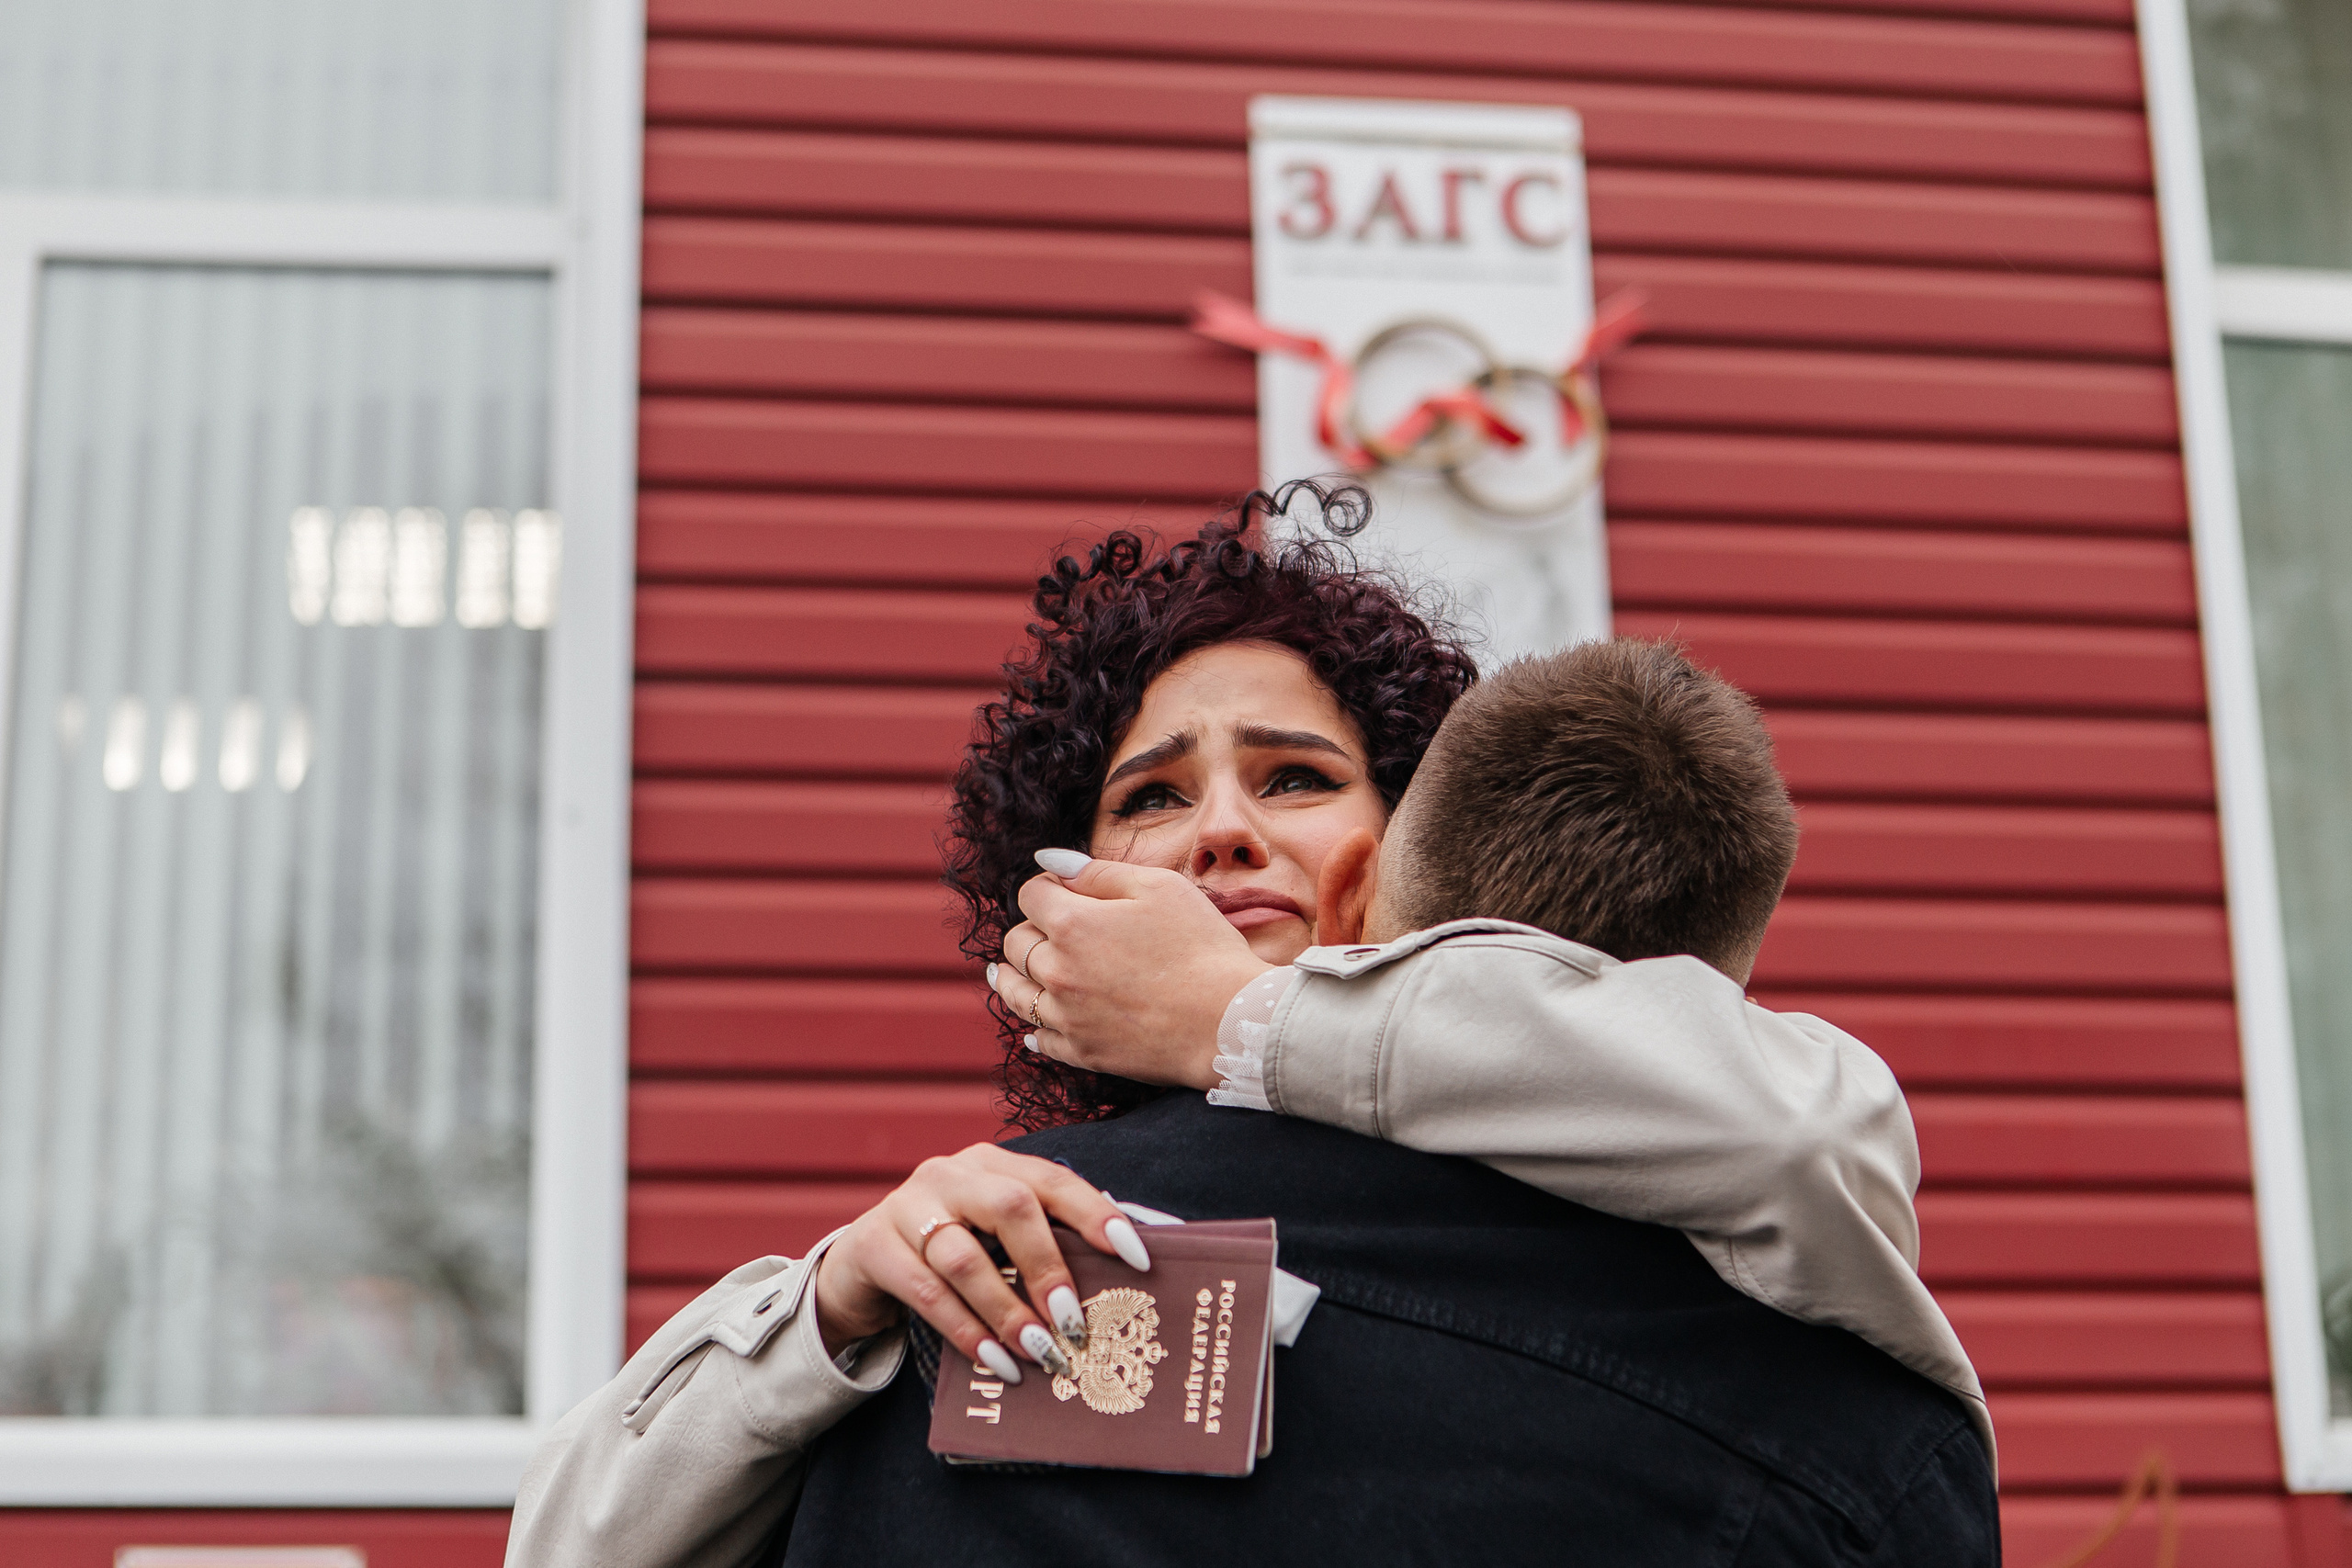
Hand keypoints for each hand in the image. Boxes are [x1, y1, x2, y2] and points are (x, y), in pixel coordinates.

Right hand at [812, 1143, 1150, 1381]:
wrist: (860, 1268)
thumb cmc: (950, 1255)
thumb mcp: (995, 1241)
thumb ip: (1045, 1247)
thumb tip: (1122, 1280)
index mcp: (993, 1165)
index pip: (1054, 1180)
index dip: (1097, 1215)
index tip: (1138, 1258)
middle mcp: (951, 1174)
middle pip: (1009, 1207)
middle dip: (1048, 1266)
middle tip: (1074, 1321)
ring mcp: (907, 1205)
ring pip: (965, 1256)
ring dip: (1007, 1310)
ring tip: (1040, 1352)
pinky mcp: (873, 1245)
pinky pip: (926, 1291)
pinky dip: (966, 1331)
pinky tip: (996, 1361)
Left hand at [988, 853, 1274, 1090]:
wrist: (1229, 1022)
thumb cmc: (1202, 947)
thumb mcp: (1159, 887)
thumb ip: (1096, 871)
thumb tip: (1048, 861)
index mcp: (1072, 924)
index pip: (1030, 895)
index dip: (1045, 886)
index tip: (1061, 889)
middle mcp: (1058, 971)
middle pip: (1016, 943)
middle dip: (1029, 928)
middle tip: (1047, 928)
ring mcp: (1067, 1016)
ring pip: (1016, 993)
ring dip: (1011, 976)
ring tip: (1007, 971)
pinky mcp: (1083, 1052)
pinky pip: (1041, 1039)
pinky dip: (1033, 1028)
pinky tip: (1034, 1025)